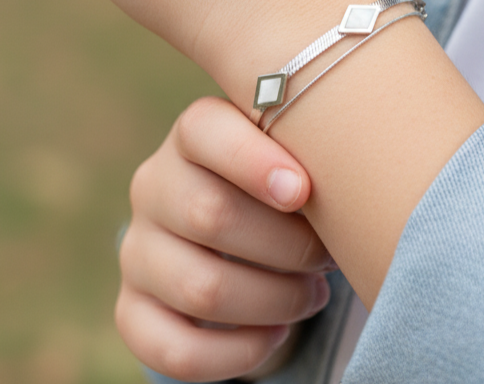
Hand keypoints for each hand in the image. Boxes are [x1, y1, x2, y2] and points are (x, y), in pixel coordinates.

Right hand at [116, 96, 332, 381]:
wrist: (242, 234)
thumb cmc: (286, 184)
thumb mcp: (294, 154)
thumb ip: (310, 152)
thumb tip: (350, 181)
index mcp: (193, 134)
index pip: (204, 131)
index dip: (253, 161)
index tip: (303, 190)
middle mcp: (154, 185)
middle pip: (210, 214)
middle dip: (286, 246)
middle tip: (327, 255)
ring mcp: (137, 249)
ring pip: (200, 287)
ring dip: (274, 300)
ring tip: (312, 294)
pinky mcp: (133, 308)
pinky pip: (174, 348)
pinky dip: (238, 352)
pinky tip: (276, 333)